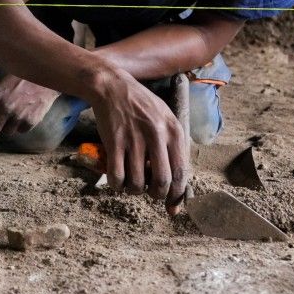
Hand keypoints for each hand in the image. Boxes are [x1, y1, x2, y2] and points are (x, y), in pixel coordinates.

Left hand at [0, 74, 59, 135]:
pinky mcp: (31, 121)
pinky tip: (25, 115)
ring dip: (9, 127)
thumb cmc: (22, 78)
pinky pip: (21, 131)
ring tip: (14, 116)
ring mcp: (18, 115)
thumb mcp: (3, 84)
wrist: (46, 77)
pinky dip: (22, 126)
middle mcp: (5, 107)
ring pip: (7, 133)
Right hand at [88, 69, 186, 212]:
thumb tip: (176, 182)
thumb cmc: (141, 105)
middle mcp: (157, 135)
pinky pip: (117, 176)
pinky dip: (117, 185)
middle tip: (150, 192)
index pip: (181, 172)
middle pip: (162, 182)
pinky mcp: (114, 142)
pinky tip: (117, 181)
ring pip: (138, 183)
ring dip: (134, 191)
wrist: (112, 87)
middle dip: (156, 195)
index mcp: (174, 130)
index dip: (177, 195)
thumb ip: (173, 147)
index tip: (172, 207)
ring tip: (132, 184)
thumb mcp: (165, 118)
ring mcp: (134, 139)